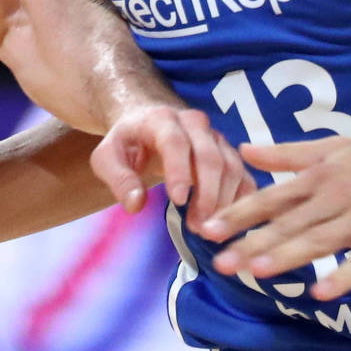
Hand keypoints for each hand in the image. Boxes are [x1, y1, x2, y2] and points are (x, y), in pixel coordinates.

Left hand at [91, 103, 251, 222]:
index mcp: (161, 119)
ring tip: (208, 230)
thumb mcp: (107, 157)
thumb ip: (119, 179)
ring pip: (230, 166)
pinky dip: (241, 200)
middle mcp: (194, 124)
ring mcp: (215, 137)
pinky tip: (229, 224)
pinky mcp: (228, 153)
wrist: (148, 121)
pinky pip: (243, 175)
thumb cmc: (127, 142)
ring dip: (223, 201)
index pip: (175, 142)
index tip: (179, 201)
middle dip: (207, 194)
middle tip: (198, 227)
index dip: (179, 171)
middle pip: (210, 156)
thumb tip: (136, 205)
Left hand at [196, 137, 350, 300]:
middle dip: (253, 242)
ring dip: (289, 256)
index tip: (207, 229)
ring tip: (257, 272)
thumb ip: (287, 154)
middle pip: (290, 223)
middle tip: (220, 263)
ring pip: (321, 240)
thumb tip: (243, 149)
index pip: (271, 198)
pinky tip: (321, 292)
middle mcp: (337, 196)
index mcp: (320, 177)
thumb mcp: (334, 148)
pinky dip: (344, 275)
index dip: (239, 214)